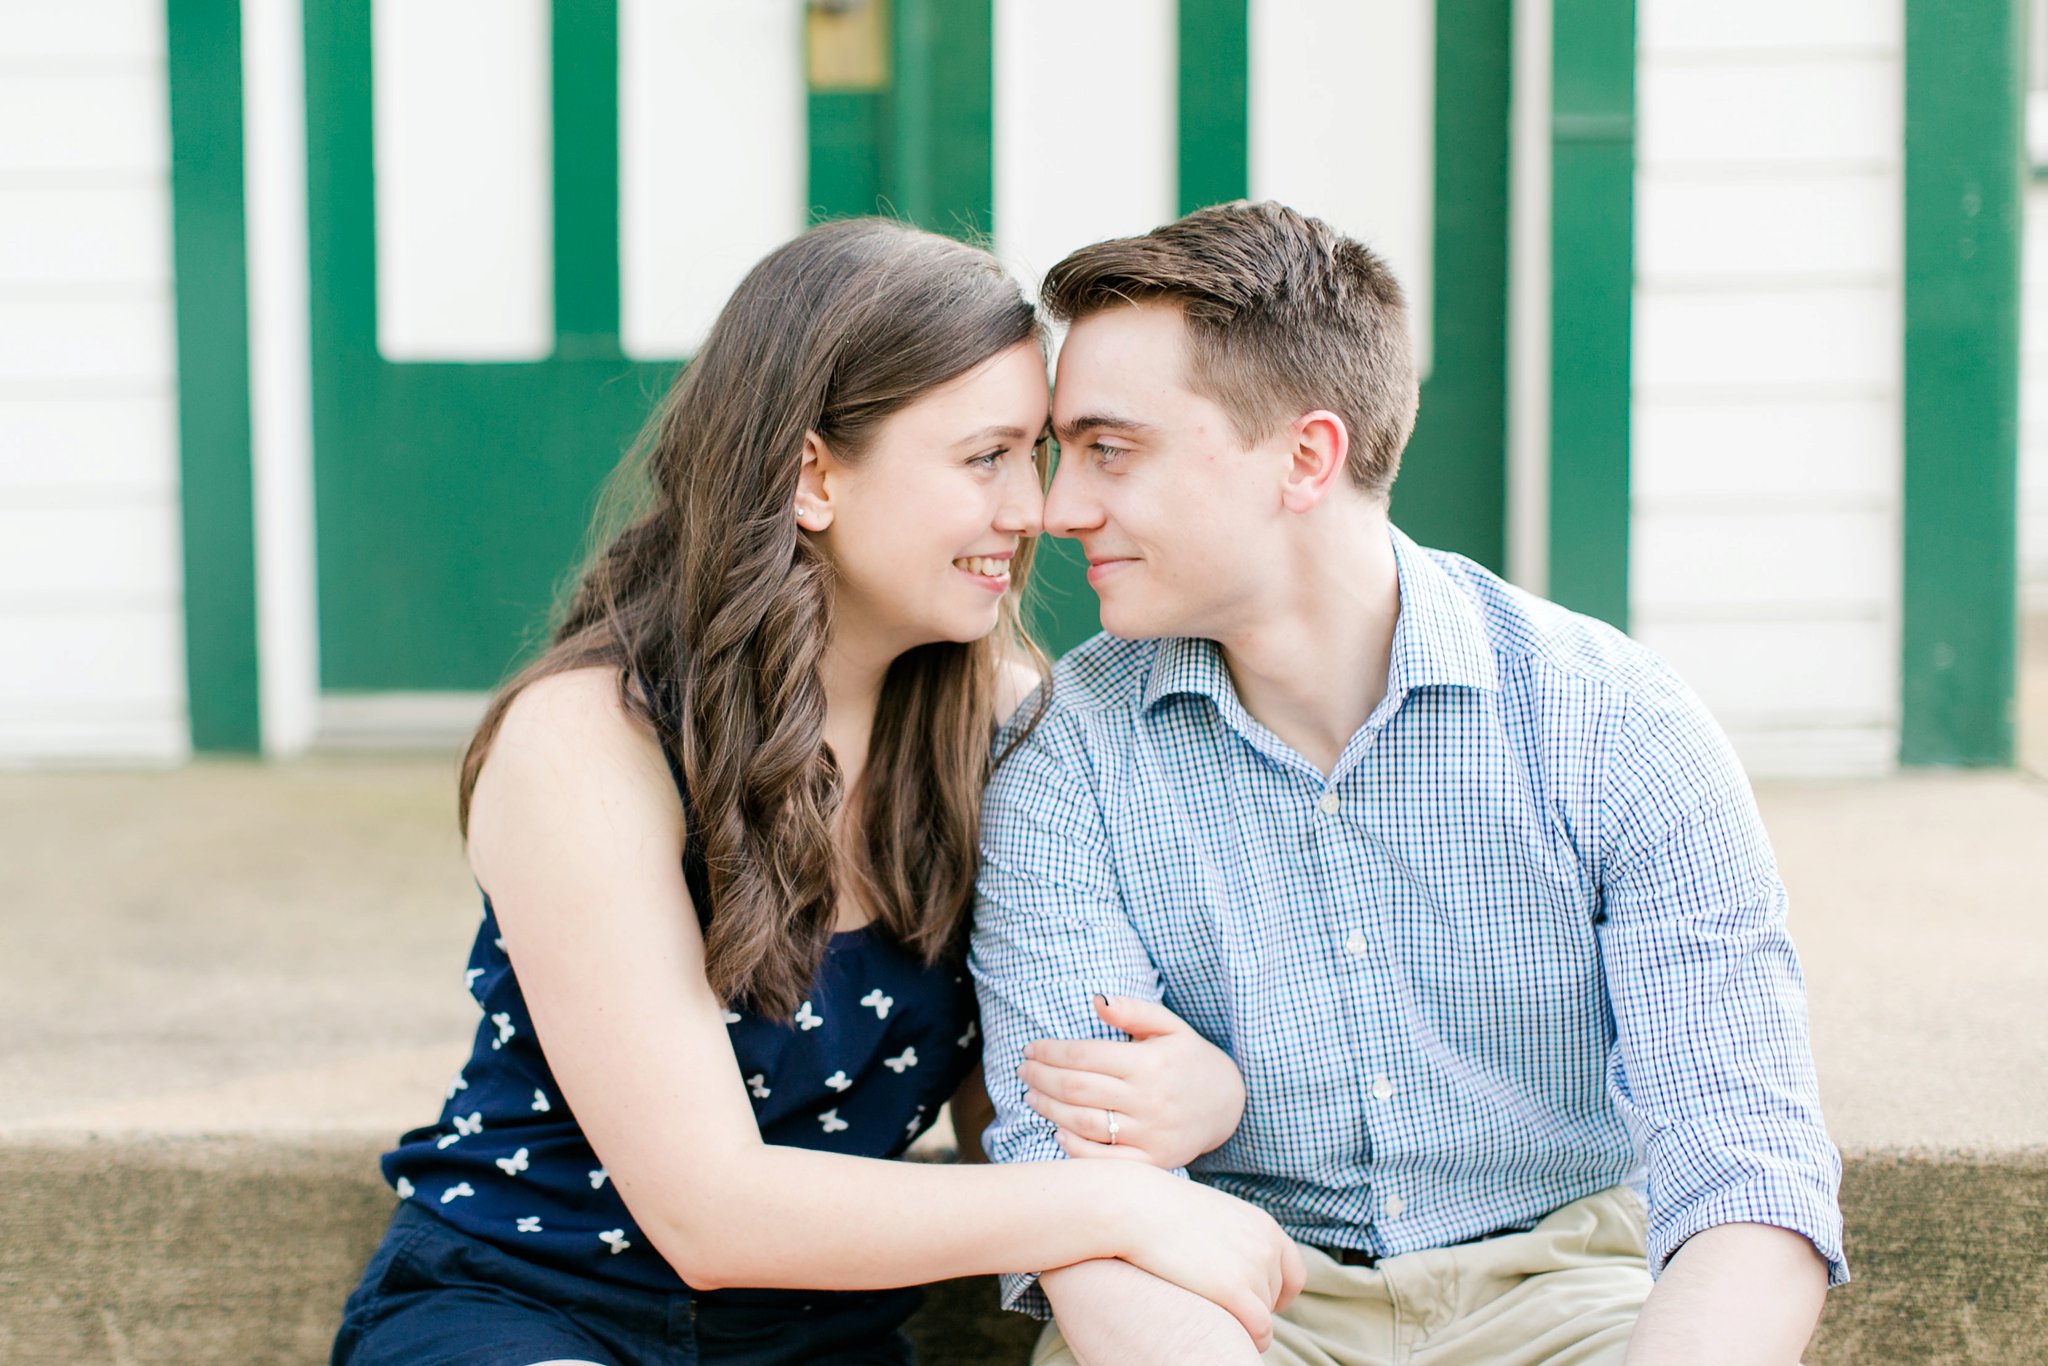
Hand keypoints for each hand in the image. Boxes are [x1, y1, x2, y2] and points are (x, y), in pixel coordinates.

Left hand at [1020, 995, 1245, 1168]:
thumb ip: (1133, 1010)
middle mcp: (1149, 1100)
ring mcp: (1151, 1134)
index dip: (1050, 1052)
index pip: (1085, 1055)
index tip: (1030, 1049)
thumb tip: (1095, 999)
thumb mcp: (1169, 1026)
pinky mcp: (1152, 1161)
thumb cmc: (1190, 1060)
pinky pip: (1104, 1160)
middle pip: (1078, 1089)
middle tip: (1023, 1071)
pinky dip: (1074, 1147)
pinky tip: (1057, 1129)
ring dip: (1049, 1109)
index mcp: (1150, 1063)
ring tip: (1031, 1096)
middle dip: (1041, 1078)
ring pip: (1084, 1123)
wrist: (1230, 1105)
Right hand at [1110, 1167, 1306, 1351]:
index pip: (1294, 1273)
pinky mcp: (1235, 1292)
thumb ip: (1236, 1235)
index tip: (1257, 1303)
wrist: (1138, 1208)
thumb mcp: (1214, 1214)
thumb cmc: (1165, 1210)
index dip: (1277, 1294)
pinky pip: (1260, 1330)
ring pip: (1264, 1315)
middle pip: (1276, 1297)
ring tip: (1211, 1310)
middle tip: (1223, 1309)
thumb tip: (1235, 1262)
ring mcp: (1254, 1269)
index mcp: (1265, 1226)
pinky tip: (1228, 1337)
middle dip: (1254, 1307)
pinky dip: (1251, 1339)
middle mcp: (1267, 1247)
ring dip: (1243, 1320)